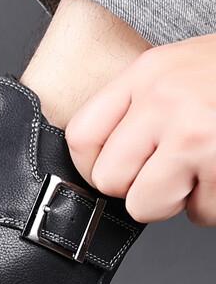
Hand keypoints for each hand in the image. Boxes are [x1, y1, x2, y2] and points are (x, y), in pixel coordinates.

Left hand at [65, 33, 215, 224]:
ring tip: (201, 174)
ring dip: (176, 202)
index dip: (94, 166)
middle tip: (168, 173)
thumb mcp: (180, 70)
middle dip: (137, 188)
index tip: (115, 170)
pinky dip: (215, 205)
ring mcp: (196, 134)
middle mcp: (165, 101)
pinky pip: (201, 213)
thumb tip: (103, 162)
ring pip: (147, 206)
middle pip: (109, 180)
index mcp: (146, 74)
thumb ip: (139, 107)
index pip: (81, 137)